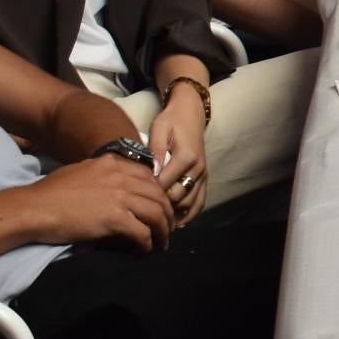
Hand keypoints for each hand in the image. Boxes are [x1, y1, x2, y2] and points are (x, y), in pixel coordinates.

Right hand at [24, 157, 173, 251]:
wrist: (33, 208)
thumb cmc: (49, 193)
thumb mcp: (80, 172)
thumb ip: (102, 175)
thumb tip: (114, 189)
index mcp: (112, 164)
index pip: (149, 176)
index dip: (158, 193)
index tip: (160, 206)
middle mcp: (120, 176)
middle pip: (158, 194)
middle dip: (167, 212)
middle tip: (168, 227)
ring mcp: (119, 197)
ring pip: (156, 213)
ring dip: (163, 230)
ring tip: (162, 242)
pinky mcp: (115, 218)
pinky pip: (142, 232)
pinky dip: (147, 243)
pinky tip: (144, 250)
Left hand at [146, 85, 208, 226]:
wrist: (190, 114)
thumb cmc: (171, 121)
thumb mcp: (159, 129)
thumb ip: (156, 150)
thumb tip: (152, 172)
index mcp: (186, 157)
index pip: (165, 183)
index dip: (149, 193)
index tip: (133, 200)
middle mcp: (197, 169)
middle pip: (177, 197)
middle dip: (159, 206)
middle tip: (141, 212)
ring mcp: (203, 175)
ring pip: (189, 202)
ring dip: (174, 213)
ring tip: (156, 222)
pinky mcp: (205, 178)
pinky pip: (200, 201)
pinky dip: (191, 214)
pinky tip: (178, 224)